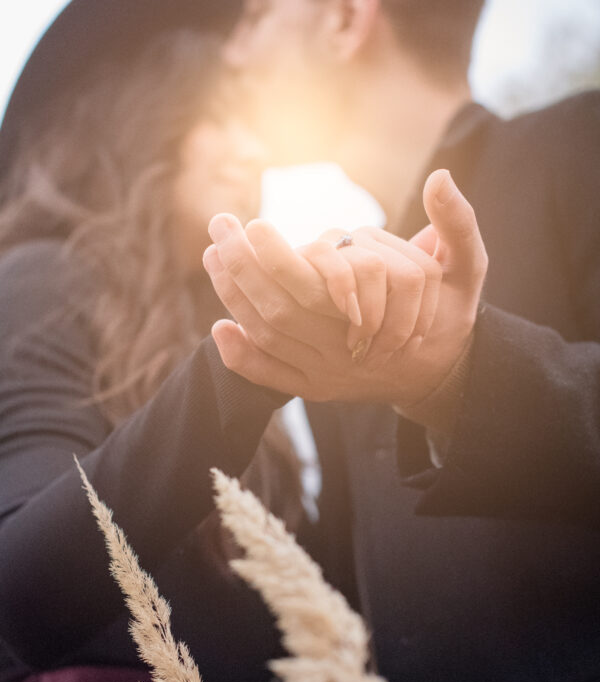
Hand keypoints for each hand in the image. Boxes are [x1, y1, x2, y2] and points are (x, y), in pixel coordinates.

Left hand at [203, 169, 487, 407]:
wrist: (439, 373)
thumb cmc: (450, 314)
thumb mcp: (468, 269)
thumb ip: (457, 225)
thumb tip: (440, 177)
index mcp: (376, 317)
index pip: (311, 286)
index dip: (275, 256)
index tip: (251, 222)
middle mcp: (345, 351)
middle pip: (279, 310)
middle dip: (243, 267)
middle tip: (218, 227)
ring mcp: (327, 373)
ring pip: (271, 337)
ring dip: (236, 297)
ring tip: (213, 257)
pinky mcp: (316, 387)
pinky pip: (272, 376)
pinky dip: (242, 358)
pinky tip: (220, 329)